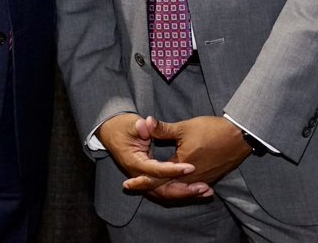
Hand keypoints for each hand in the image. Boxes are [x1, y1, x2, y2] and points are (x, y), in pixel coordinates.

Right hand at [95, 114, 210, 199]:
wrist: (111, 132)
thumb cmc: (123, 127)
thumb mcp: (131, 124)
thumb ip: (140, 126)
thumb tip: (146, 124)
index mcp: (134, 162)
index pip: (156, 170)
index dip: (173, 169)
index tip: (190, 166)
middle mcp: (139, 175)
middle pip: (162, 190)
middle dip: (183, 190)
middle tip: (203, 187)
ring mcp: (144, 178)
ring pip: (165, 193)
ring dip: (185, 193)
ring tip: (206, 191)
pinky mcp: (151, 179)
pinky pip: (166, 190)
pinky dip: (182, 192)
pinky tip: (199, 190)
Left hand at [122, 116, 252, 196]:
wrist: (239, 136)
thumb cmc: (212, 130)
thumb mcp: (185, 128)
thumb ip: (163, 129)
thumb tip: (145, 122)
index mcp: (182, 166)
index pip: (157, 178)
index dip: (141, 181)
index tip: (127, 183)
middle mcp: (191, 178)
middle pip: (166, 188)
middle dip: (149, 187)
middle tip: (133, 185)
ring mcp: (202, 180)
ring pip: (178, 189)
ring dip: (164, 188)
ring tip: (150, 186)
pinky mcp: (210, 179)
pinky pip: (190, 187)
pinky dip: (179, 188)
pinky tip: (175, 185)